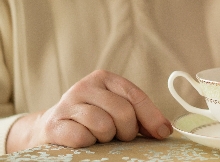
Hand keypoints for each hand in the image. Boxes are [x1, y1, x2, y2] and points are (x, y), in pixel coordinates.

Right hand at [6, 70, 171, 152]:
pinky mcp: (53, 124)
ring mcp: (67, 104)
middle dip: (127, 130)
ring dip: (106, 137)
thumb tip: (164, 130)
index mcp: (104, 79)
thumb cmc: (92, 119)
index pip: (135, 96)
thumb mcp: (116, 110)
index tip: (163, 133)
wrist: (51, 127)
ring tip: (100, 136)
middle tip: (120, 136)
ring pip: (103, 125)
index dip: (152, 117)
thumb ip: (139, 115)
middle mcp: (85, 86)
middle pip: (122, 112)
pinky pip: (82, 137)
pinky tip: (84, 140)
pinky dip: (88, 143)